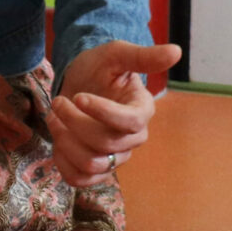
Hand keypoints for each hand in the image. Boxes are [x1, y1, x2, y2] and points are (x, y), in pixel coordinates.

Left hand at [48, 40, 182, 186]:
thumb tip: (176, 51)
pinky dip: (62, 162)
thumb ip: (143, 56)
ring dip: (65, 141)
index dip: (103, 112)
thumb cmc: (100, 68)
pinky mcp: (96, 170)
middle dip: (74, 122)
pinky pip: (79, 179)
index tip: (79, 96)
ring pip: (91, 165)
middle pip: (105, 144)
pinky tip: (57, 137)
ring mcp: (115, 157)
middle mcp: (132, 138)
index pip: (130, 122)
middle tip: (58, 101)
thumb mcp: (117, 54)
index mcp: (142, 111)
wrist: (80, 82)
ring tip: (54, 117)